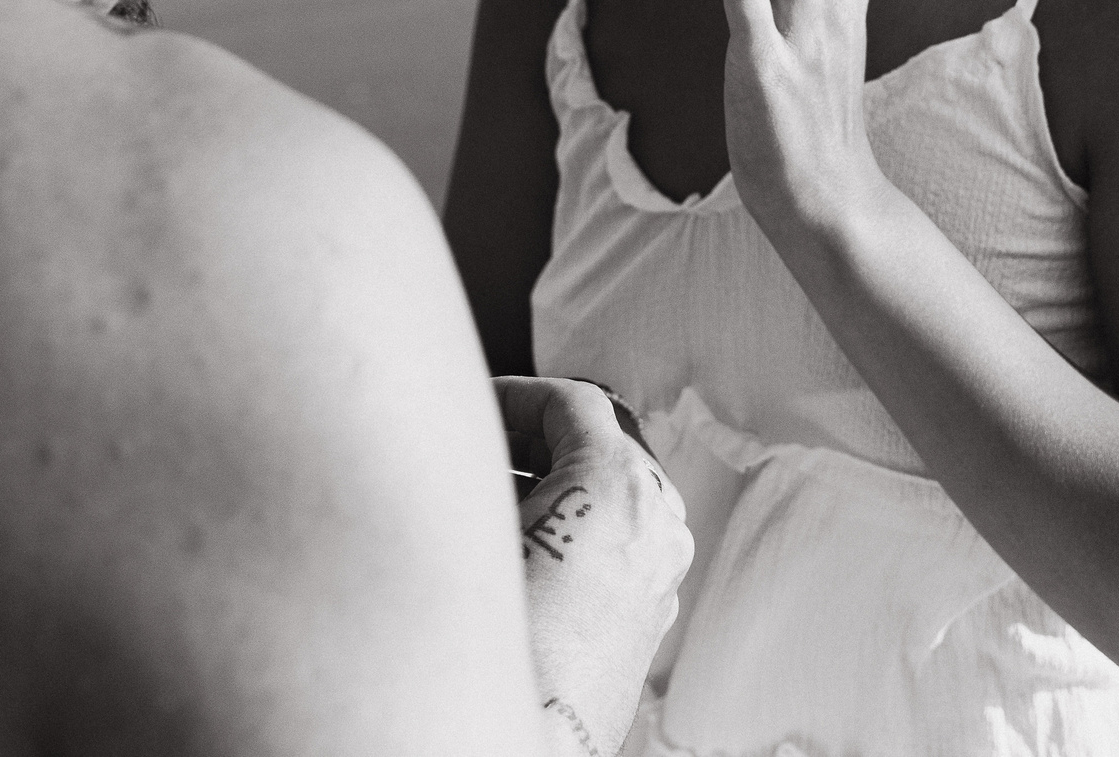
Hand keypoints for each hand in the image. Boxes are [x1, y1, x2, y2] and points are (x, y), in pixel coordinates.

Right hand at [496, 376, 691, 754]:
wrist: (532, 740)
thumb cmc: (507, 651)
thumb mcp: (477, 536)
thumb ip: (475, 473)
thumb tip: (459, 450)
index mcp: (621, 489)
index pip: (573, 403)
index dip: (516, 395)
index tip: (481, 405)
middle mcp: (656, 525)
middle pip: (599, 446)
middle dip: (534, 441)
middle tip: (479, 451)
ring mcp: (659, 573)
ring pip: (611, 497)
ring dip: (557, 487)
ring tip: (493, 505)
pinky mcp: (650, 614)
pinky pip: (618, 544)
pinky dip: (578, 531)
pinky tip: (522, 553)